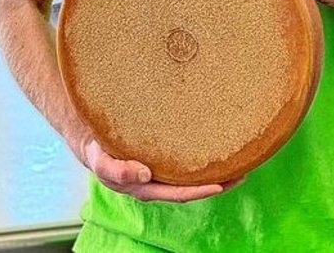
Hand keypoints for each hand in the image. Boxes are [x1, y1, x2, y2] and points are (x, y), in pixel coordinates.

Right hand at [78, 138, 238, 202]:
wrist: (92, 139)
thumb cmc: (98, 151)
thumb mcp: (101, 161)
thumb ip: (118, 171)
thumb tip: (144, 176)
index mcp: (145, 188)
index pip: (177, 193)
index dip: (198, 191)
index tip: (219, 185)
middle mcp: (157, 183)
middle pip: (191, 188)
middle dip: (216, 184)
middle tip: (241, 173)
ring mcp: (162, 172)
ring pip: (192, 177)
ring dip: (216, 173)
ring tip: (239, 162)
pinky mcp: (165, 159)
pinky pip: (188, 164)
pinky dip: (204, 161)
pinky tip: (218, 150)